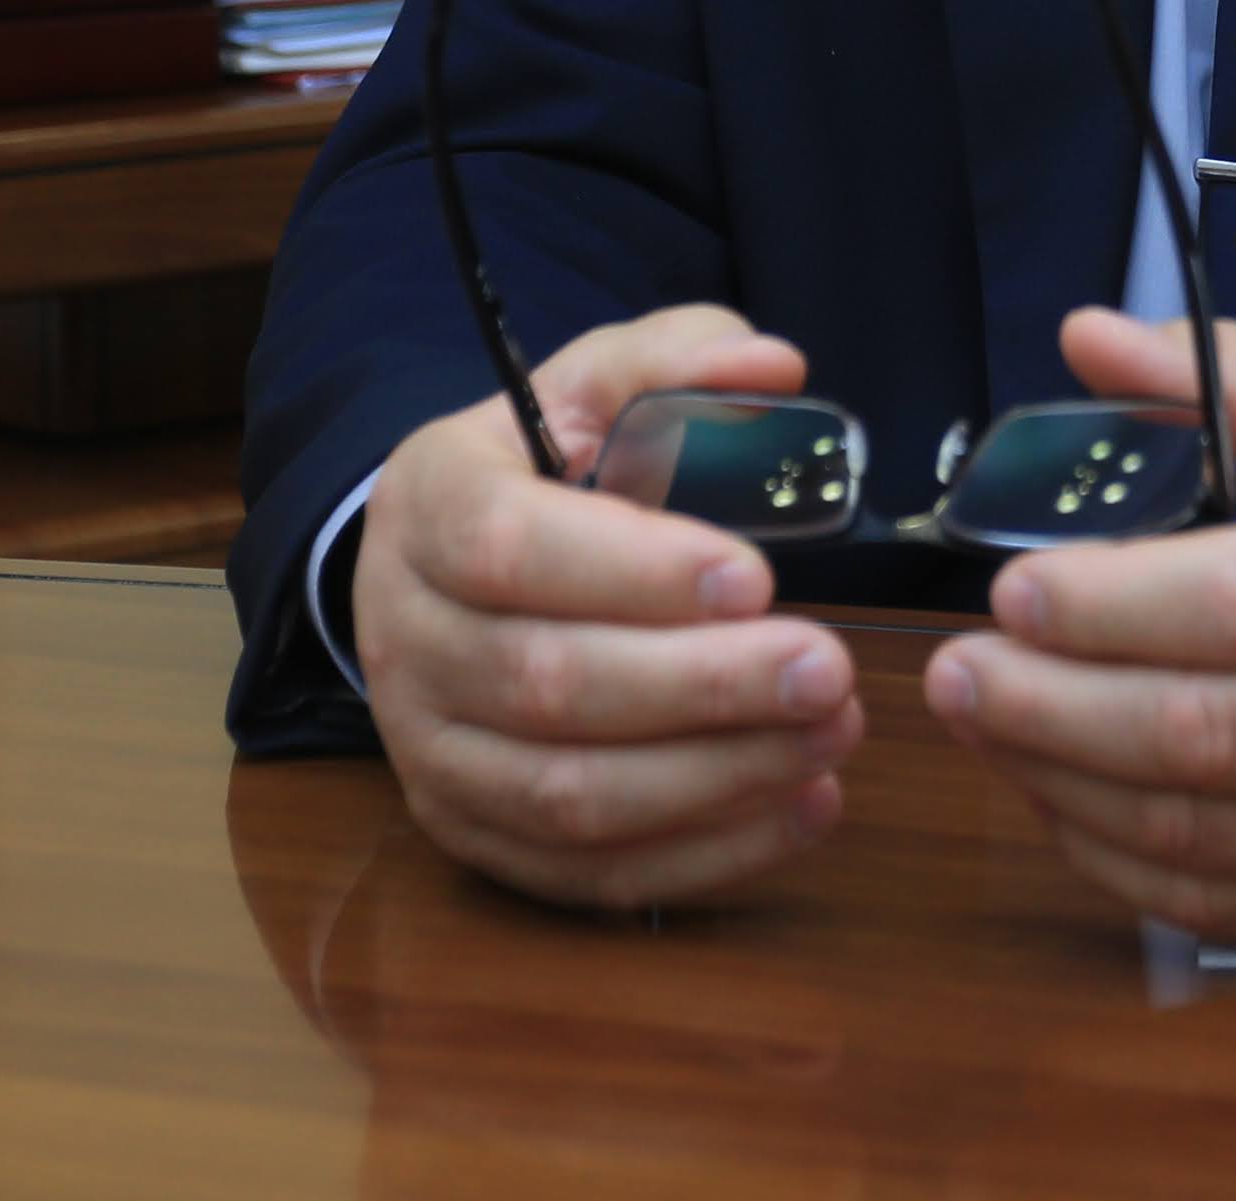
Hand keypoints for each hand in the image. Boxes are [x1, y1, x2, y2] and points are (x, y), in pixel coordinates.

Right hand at [354, 305, 866, 908]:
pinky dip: (705, 855)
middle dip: (702, 686)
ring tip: (833, 735)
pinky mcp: (472, 835)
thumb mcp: (593, 387)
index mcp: (425, 506)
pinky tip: (803, 808)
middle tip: (828, 669)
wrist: (447, 573)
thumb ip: (676, 360)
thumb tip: (772, 370)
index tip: (755, 575)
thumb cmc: (541, 472)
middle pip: (546, 684)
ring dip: (716, 778)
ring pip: (567, 795)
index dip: (633, 571)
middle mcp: (403, 636)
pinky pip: (587, 875)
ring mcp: (429, 750)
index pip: (509, 547)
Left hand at [918, 307, 1235, 942]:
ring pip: (1211, 832)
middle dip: (1054, 709)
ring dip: (1067, 787)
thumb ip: (1228, 373)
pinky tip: (1062, 797)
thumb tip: (1085, 338)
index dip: (1113, 607)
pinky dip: (1124, 861)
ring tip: (987, 727)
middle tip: (955, 672)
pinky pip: (1233, 901)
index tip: (1012, 591)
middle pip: (1215, 733)